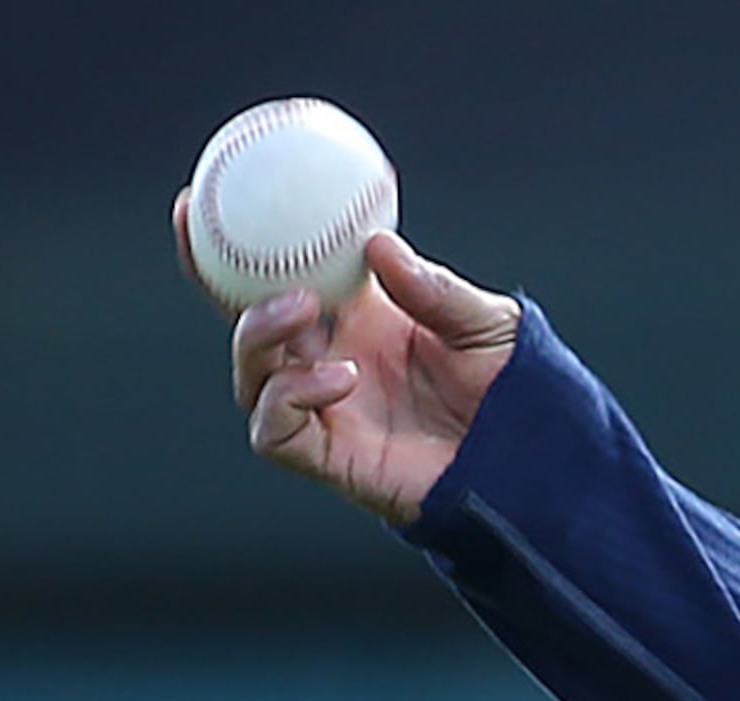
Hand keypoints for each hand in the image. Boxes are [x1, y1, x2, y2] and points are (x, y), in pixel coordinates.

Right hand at [184, 206, 520, 523]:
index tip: (199, 199)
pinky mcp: (331, 459)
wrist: (540, 461)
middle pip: (245, 323)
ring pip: (251, 374)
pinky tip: (338, 377)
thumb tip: (376, 244)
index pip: (278, 276)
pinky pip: (275, 431)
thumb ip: (435, 288)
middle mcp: (329, 361)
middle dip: (220, 283)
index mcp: (357, 320)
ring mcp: (327, 411)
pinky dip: (289, 397)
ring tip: (303, 307)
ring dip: (258, 334)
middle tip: (229, 245)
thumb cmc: (515, 389)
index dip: (234, 244)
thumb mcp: (485, 324)